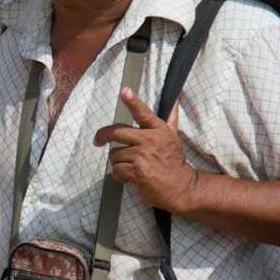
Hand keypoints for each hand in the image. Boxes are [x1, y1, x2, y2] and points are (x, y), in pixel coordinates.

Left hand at [92, 88, 201, 212]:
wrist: (181, 186)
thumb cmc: (174, 161)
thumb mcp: (173, 136)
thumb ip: (171, 119)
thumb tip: (175, 101)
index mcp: (158, 130)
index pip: (143, 113)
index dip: (133, 102)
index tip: (125, 92)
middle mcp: (150, 140)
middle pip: (117, 132)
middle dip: (103, 136)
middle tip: (98, 141)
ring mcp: (143, 156)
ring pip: (115, 155)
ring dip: (118, 162)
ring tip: (131, 167)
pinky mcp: (137, 171)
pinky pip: (117, 170)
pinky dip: (120, 175)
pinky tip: (130, 177)